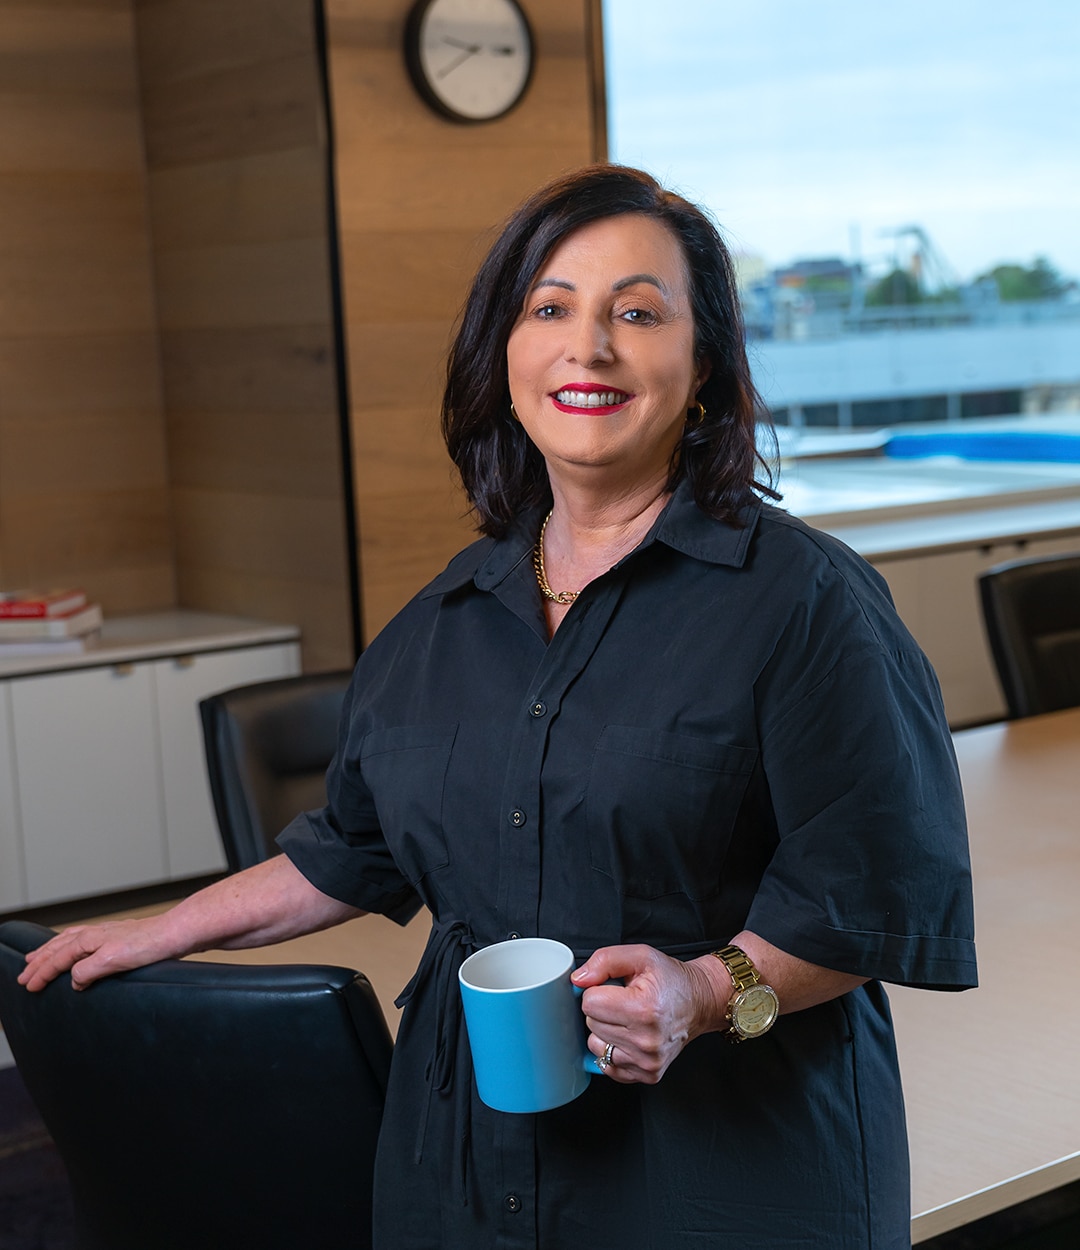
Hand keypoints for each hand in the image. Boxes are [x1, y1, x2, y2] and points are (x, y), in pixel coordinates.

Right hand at [17, 916, 175, 992]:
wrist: (175, 934)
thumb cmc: (148, 945)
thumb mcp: (112, 961)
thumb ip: (87, 971)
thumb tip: (73, 981)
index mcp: (89, 940)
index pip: (58, 959)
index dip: (42, 973)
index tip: (28, 986)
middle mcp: (95, 934)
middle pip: (58, 947)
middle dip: (39, 961)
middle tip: (23, 974)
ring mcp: (106, 935)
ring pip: (69, 941)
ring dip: (51, 950)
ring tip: (38, 956)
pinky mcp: (118, 939)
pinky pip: (83, 940)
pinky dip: (70, 944)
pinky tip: (75, 949)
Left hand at [572, 944, 722, 1084]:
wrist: (699, 1002)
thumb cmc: (671, 979)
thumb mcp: (640, 955)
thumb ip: (604, 961)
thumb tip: (578, 980)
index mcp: (644, 1009)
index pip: (589, 1003)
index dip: (598, 990)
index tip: (615, 988)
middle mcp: (646, 1041)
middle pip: (591, 1023)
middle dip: (602, 1009)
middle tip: (624, 1001)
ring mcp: (647, 1062)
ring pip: (596, 1045)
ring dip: (605, 1031)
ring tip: (627, 1019)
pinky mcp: (647, 1075)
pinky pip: (607, 1064)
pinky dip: (613, 1049)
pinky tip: (629, 1036)